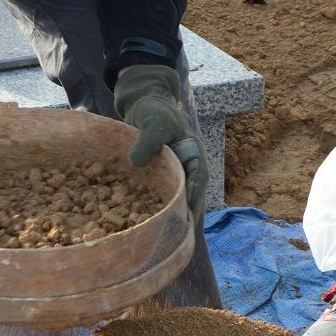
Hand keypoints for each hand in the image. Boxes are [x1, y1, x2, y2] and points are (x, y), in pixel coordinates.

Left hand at [113, 65, 208, 216]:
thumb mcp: (153, 121)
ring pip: (176, 192)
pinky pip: (161, 190)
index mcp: (192, 151)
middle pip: (191, 190)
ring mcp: (174, 170)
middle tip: (180, 231)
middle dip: (186, 209)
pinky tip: (147, 218)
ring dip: (172, 209)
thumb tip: (136, 162)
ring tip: (166, 232)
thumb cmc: (153, 110)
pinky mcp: (159, 173)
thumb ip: (148, 139)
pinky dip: (156, 203)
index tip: (190, 210)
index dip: (195, 193)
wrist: (143, 103)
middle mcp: (186, 164)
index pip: (199, 175)